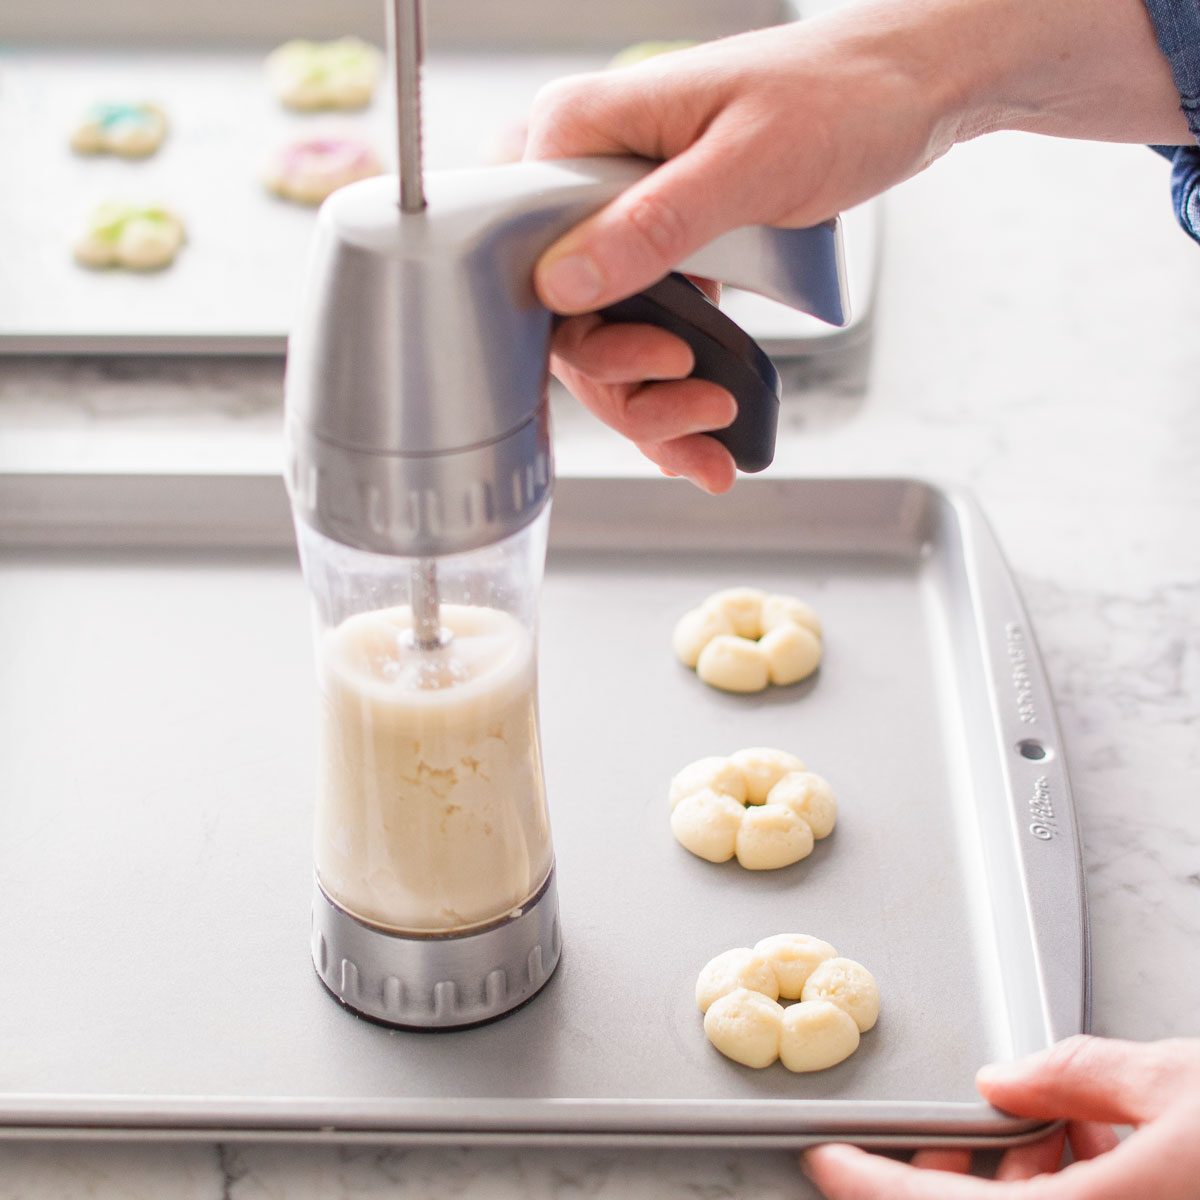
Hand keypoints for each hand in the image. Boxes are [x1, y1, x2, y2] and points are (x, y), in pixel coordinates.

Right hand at [525, 0, 1186, 491]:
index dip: (580, 332)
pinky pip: (647, 335)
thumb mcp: (748, 164)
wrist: (904, 90)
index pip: (528, 260)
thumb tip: (563, 283)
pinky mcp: (663, 252)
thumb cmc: (837, 95)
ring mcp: (625, 223)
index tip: (657, 359)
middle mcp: (589, 182)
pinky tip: (706, 439)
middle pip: (567, 321)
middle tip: (702, 405)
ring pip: (605, 343)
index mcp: (582, 134)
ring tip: (715, 430)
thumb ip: (653, 225)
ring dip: (654, 406)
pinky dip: (674, 394)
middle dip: (630, 386)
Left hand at [803, 1035, 1199, 1198]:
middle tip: (965, 1135)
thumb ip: (1077, 1076)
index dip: (870, 1191)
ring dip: (1023, 1186)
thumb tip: (1007, 1082)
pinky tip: (1098, 1148)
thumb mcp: (1179, 1082)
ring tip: (1059, 1126)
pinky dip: (1072, 1190)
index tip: (825, 1160)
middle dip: (957, 1184)